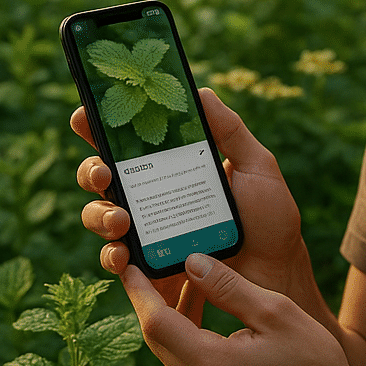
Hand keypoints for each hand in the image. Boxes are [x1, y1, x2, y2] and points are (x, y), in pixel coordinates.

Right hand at [71, 88, 321, 321]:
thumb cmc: (270, 219)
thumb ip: (230, 131)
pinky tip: (123, 254)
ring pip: (99, 216)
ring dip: (99, 215)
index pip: (125, 142)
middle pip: (100, 176)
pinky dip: (112, 256)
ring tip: (121, 219)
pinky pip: (116, 261)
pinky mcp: (148, 269)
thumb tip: (201, 92)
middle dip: (91, 170)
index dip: (99, 126)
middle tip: (104, 173)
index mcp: (170, 166)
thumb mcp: (256, 167)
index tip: (86, 115)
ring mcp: (146, 232)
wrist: (278, 274)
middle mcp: (150, 196)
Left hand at [119, 252, 365, 365]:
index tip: (128, 262)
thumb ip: (229, 287)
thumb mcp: (275, 313)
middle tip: (151, 264)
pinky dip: (186, 335)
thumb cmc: (314, 365)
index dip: (138, 290)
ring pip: (170, 352)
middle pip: (156, 339)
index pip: (156, 322)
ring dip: (171, 317)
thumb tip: (192, 262)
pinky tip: (202, 311)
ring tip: (184, 280)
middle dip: (150, 300)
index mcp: (211, 365)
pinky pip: (186, 365)